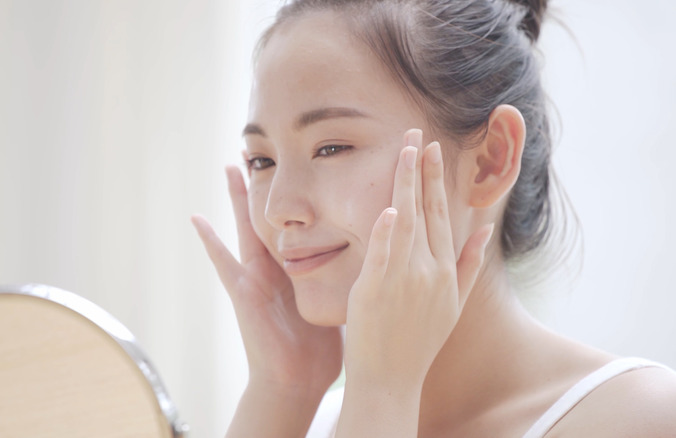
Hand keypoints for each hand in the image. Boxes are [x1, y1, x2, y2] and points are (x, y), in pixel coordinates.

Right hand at [191, 166, 342, 396]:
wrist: (296, 380)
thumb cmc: (317, 347)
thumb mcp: (335, 303)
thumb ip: (347, 279)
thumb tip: (379, 259)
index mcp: (298, 268)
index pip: (302, 223)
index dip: (305, 196)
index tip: (313, 163)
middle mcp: (275, 267)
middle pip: (274, 216)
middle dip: (270, 186)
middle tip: (267, 150)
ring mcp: (256, 278)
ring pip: (247, 228)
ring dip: (238, 198)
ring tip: (232, 165)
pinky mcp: (243, 293)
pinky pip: (223, 263)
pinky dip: (209, 242)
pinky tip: (196, 218)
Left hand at [343, 129, 493, 390]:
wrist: (391, 378)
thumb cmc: (419, 340)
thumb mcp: (453, 303)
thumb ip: (468, 264)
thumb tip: (484, 231)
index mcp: (444, 269)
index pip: (441, 214)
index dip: (436, 180)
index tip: (431, 149)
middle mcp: (428, 270)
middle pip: (425, 211)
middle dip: (421, 170)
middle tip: (416, 134)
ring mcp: (403, 280)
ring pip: (406, 224)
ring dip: (405, 185)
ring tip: (404, 151)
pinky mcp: (376, 291)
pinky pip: (383, 256)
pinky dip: (387, 233)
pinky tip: (390, 209)